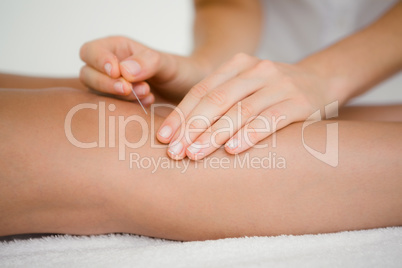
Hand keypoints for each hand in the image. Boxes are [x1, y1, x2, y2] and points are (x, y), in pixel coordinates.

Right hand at [79, 36, 208, 103]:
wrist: (190, 92)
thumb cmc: (178, 72)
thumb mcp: (168, 64)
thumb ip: (148, 62)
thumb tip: (123, 70)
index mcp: (117, 49)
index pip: (91, 52)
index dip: (99, 61)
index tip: (116, 72)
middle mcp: (110, 68)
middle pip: (88, 74)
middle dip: (106, 83)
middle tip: (129, 89)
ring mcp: (112, 88)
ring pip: (97, 94)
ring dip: (117, 97)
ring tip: (146, 94)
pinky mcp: (119, 106)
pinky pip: (110, 108)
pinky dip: (126, 108)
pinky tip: (147, 103)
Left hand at [157, 53, 332, 159]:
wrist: (321, 81)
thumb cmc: (272, 93)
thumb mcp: (246, 88)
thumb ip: (221, 102)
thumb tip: (183, 133)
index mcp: (237, 65)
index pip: (202, 90)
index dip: (181, 115)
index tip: (164, 138)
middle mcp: (256, 70)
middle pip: (217, 99)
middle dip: (192, 128)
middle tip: (176, 152)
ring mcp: (279, 84)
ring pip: (240, 111)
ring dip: (215, 135)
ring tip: (195, 155)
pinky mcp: (299, 102)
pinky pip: (270, 119)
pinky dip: (250, 135)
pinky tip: (232, 150)